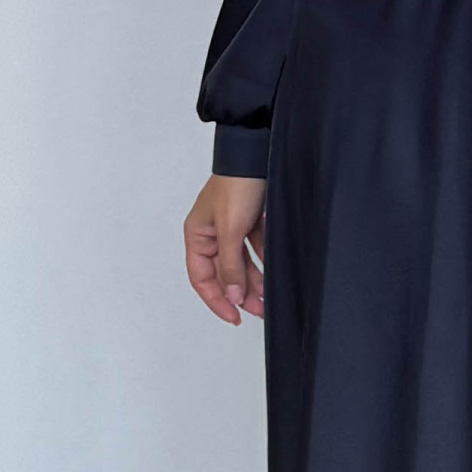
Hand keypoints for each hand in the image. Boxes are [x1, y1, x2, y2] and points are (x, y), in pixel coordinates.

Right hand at [185, 174, 265, 323]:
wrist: (258, 154)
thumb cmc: (237, 185)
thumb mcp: (231, 230)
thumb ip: (230, 266)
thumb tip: (232, 296)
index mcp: (197, 236)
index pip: (202, 279)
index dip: (216, 301)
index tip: (234, 317)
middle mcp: (212, 235)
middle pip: (224, 274)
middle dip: (240, 294)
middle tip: (258, 311)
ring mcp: (232, 229)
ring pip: (241, 264)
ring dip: (254, 282)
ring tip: (268, 299)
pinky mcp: (250, 222)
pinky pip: (255, 250)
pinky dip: (264, 263)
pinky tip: (275, 275)